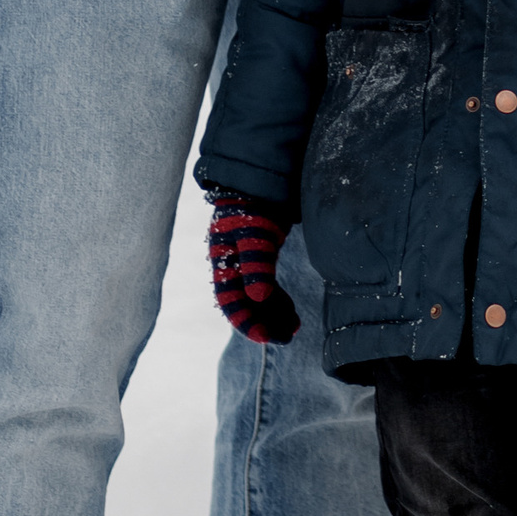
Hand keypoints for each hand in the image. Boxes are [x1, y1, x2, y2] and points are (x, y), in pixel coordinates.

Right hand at [208, 194, 299, 342]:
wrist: (261, 177)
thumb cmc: (253, 203)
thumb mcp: (253, 233)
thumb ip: (255, 264)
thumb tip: (257, 299)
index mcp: (222, 262)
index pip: (231, 302)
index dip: (247, 322)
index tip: (266, 338)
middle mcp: (232, 266)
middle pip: (246, 304)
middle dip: (264, 323)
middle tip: (287, 338)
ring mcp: (247, 262)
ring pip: (258, 298)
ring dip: (274, 315)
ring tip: (294, 329)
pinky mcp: (263, 256)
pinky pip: (268, 286)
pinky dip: (279, 301)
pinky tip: (292, 314)